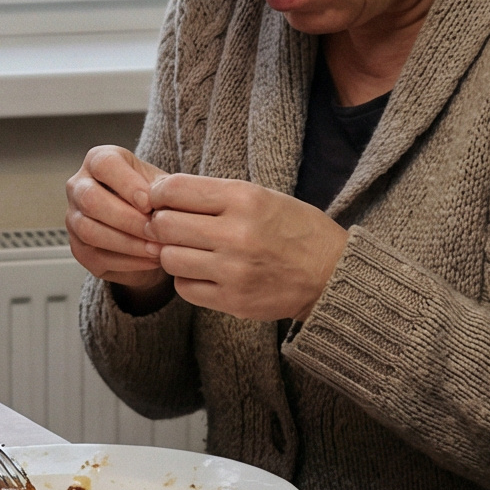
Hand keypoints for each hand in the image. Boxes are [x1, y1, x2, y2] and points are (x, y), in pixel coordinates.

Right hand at [67, 145, 171, 298]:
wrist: (147, 226)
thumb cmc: (152, 198)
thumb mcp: (160, 185)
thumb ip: (162, 189)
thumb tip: (159, 203)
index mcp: (98, 160)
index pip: (104, 165)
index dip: (127, 185)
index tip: (149, 204)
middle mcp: (78, 186)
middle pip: (90, 199)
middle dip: (127, 218)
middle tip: (155, 230)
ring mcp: (74, 219)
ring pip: (90, 231)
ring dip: (128, 243)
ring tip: (157, 248)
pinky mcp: (79, 249)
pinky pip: (97, 257)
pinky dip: (128, 261)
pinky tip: (150, 259)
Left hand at [144, 174, 348, 319]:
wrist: (331, 274)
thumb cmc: (292, 229)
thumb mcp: (260, 196)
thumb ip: (213, 195)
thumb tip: (161, 195)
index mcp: (243, 198)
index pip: (174, 190)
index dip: (158, 194)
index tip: (160, 200)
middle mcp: (236, 233)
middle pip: (164, 225)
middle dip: (160, 224)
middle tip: (170, 227)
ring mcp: (234, 270)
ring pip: (170, 258)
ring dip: (172, 253)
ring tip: (189, 250)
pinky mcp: (233, 300)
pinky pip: (185, 288)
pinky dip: (187, 280)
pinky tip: (202, 272)